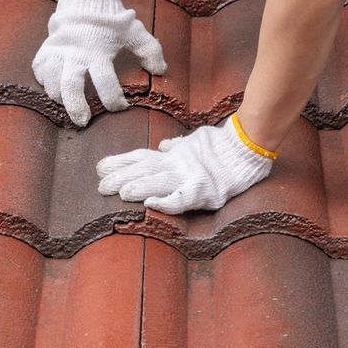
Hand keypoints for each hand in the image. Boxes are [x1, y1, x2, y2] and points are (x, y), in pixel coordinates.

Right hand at [31, 0, 166, 125]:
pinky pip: (39, 67)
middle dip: (76, 106)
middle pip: (71, 85)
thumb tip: (160, 71)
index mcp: (99, 50)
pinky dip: (43, 79)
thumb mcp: (134, 31)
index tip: (121, 106)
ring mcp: (59, 49)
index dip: (114, 98)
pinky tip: (51, 86)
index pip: (105, 80)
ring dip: (57, 95)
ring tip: (65, 104)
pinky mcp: (47, 46)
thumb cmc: (112, 17)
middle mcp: (76, 52)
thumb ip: (150, 50)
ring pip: (51, 79)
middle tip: (82, 121)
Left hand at [96, 116, 274, 213]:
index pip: (142, 157)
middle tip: (99, 185)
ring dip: (138, 187)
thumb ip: (179, 146)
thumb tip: (164, 146)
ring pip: (158, 182)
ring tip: (118, 193)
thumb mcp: (197, 142)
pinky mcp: (204, 191)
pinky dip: (166, 202)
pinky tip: (150, 205)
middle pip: (144, 170)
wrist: (247, 149)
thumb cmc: (223, 146)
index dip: (121, 162)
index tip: (100, 167)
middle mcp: (178, 165)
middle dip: (121, 177)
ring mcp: (190, 177)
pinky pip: (182, 199)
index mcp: (175, 155)